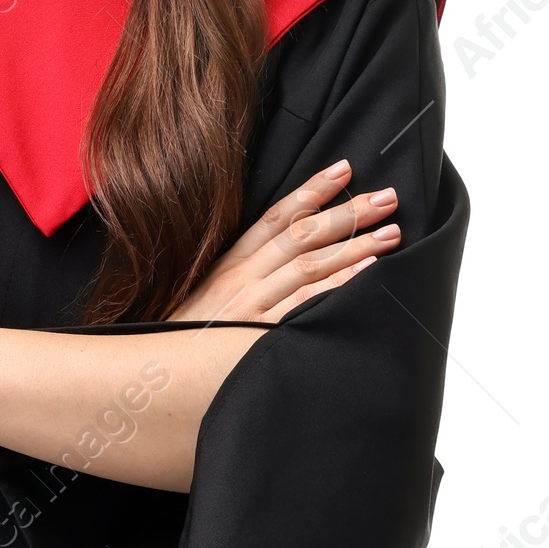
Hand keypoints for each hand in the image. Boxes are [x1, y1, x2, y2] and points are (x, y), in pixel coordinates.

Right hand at [167, 159, 400, 323]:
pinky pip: (306, 304)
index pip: (276, 217)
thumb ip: (241, 278)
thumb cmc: (187, 341)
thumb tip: (283, 258)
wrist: (157, 377)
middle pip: (302, 234)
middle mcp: (242, 278)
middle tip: (387, 196)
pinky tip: (367, 272)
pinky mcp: (260, 334)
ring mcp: (252, 305)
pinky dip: (338, 285)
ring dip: (354, 245)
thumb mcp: (206, 299)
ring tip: (391, 232)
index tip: (343, 170)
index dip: (312, 190)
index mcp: (230, 265)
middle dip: (347, 212)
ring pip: (310, 264)